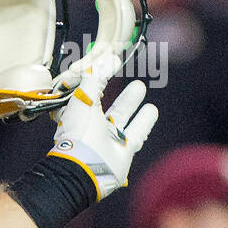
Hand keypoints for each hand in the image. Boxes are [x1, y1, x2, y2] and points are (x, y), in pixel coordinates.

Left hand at [48, 52, 157, 199]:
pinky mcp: (122, 151)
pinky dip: (143, 121)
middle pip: (103, 102)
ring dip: (130, 102)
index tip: (105, 61)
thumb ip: (95, 77)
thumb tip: (108, 58)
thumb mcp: (84, 99)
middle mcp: (90, 126)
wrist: (86, 169)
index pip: (84, 91)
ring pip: (120, 116)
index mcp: (75, 114)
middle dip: (110, 87)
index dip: (93, 76)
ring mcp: (106, 139)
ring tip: (140, 86)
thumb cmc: (79, 134)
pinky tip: (152, 110)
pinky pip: (135, 133)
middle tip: (119, 72)